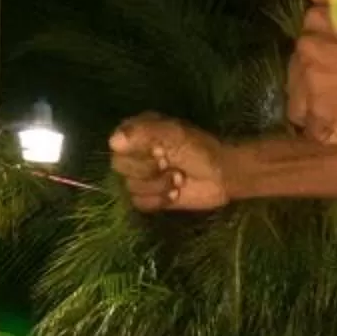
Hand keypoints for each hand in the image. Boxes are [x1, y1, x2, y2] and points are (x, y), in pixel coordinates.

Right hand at [110, 116, 228, 212]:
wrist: (223, 175)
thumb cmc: (200, 150)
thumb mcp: (174, 134)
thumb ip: (144, 132)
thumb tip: (114, 142)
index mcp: (138, 132)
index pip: (116, 145)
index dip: (136, 152)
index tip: (159, 151)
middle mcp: (136, 153)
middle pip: (120, 167)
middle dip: (148, 170)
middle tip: (169, 164)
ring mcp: (143, 176)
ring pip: (130, 187)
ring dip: (158, 185)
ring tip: (179, 178)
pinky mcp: (151, 196)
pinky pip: (140, 203)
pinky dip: (159, 200)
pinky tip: (176, 193)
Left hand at [283, 0, 336, 140]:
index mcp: (311, 24)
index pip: (303, 54)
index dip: (323, 65)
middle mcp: (305, 52)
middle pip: (299, 79)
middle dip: (320, 86)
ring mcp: (314, 85)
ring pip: (302, 107)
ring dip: (323, 109)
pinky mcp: (326, 117)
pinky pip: (314, 131)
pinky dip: (331, 131)